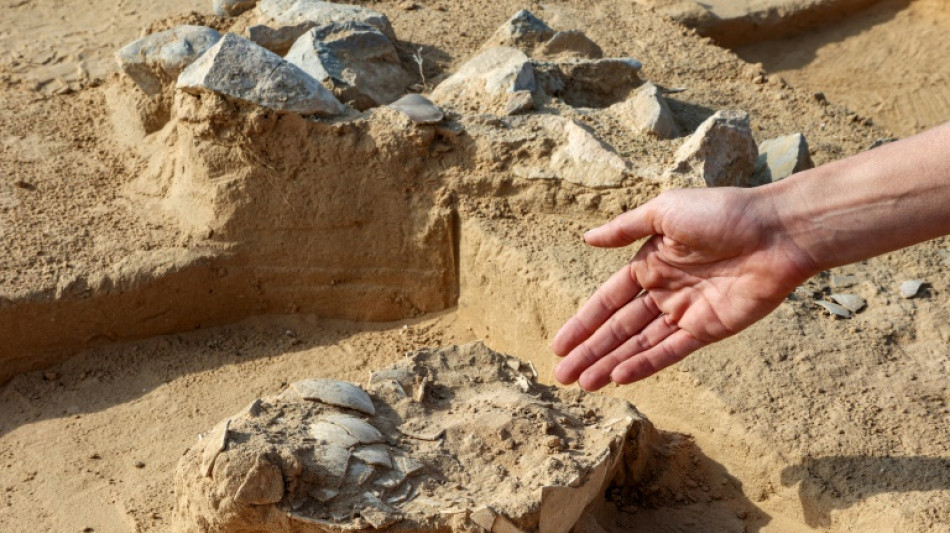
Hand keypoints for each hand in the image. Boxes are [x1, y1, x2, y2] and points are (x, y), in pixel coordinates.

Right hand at [552, 187, 816, 389]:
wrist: (775, 231)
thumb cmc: (721, 212)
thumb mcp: (665, 211)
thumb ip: (625, 228)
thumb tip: (586, 238)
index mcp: (650, 262)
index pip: (608, 300)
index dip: (583, 322)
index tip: (559, 344)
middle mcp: (664, 291)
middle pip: (618, 328)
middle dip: (590, 351)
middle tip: (562, 376)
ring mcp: (685, 312)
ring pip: (639, 344)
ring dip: (610, 363)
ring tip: (583, 384)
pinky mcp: (709, 329)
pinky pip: (670, 351)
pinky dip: (644, 364)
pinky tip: (619, 377)